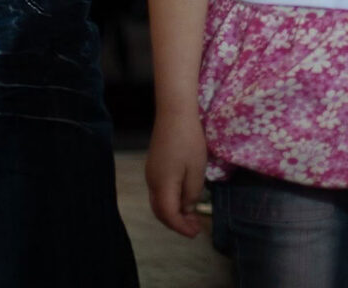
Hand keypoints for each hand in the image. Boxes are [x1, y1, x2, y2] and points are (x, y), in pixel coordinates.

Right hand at [145, 110, 208, 237]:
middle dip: (176, 223)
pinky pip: (160, 191)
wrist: (174, 113)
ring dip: (173, 212)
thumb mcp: (196, 169)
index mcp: (163, 185)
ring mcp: (151, 173)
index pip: (169, 216)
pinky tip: (183, 198)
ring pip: (159, 202)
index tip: (195, 233)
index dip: (181, 227)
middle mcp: (152, 182)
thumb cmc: (189, 141)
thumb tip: (186, 208)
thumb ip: (191, 193)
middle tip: (194, 228)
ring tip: (191, 216)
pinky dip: (170, 201)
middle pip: (160, 212)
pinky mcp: (154, 165)